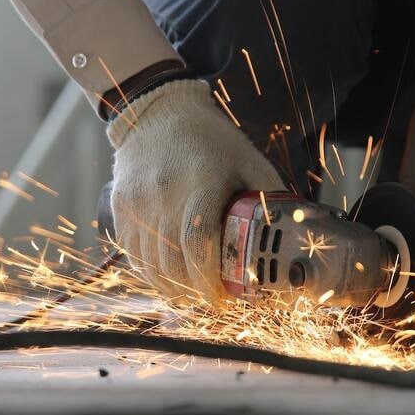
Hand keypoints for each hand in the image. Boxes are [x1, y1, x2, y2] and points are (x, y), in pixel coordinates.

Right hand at [108, 79, 282, 302]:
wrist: (157, 113)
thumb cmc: (210, 139)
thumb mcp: (248, 160)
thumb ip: (269, 197)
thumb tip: (295, 234)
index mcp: (201, 184)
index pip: (199, 244)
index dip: (209, 280)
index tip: (222, 299)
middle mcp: (164, 195)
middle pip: (172, 263)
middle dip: (193, 292)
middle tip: (212, 301)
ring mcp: (137, 203)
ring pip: (149, 265)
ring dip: (171, 288)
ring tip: (190, 294)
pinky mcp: (120, 207)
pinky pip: (132, 253)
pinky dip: (149, 274)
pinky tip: (167, 278)